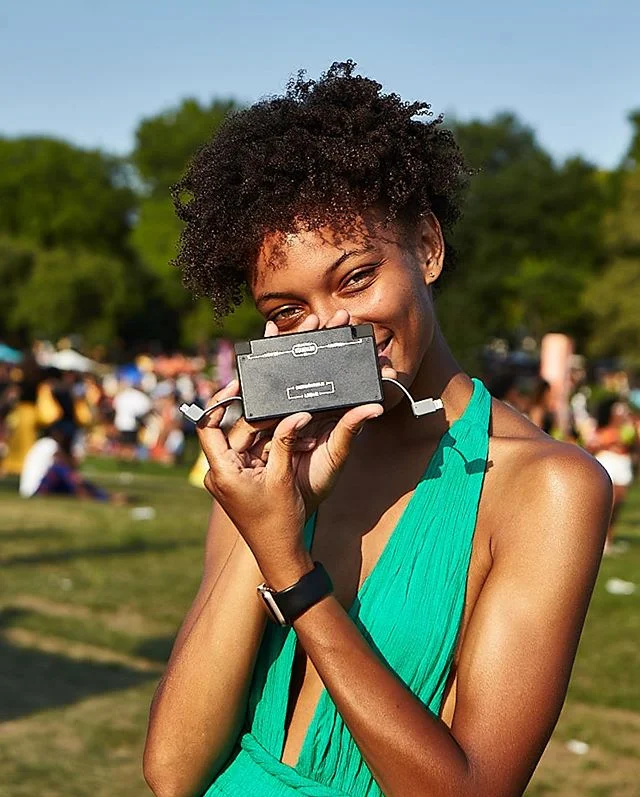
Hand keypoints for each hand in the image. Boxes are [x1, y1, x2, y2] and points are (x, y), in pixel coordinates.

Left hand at [196, 312, 382, 584]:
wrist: (279, 552)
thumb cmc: (278, 520)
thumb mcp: (282, 476)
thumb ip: (284, 441)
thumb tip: (296, 414)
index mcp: (221, 471)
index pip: (207, 426)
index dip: (217, 402)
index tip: (234, 384)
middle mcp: (218, 473)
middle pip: (231, 431)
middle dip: (255, 417)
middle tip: (279, 403)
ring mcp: (227, 478)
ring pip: (243, 441)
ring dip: (265, 432)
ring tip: (290, 422)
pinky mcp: (238, 482)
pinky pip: (249, 454)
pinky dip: (265, 445)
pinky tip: (286, 437)